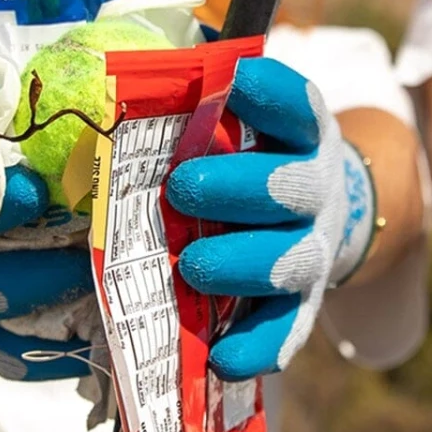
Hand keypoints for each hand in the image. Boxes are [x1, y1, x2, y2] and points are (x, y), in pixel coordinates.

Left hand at [166, 57, 374, 379]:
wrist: (314, 218)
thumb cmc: (251, 160)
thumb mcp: (238, 123)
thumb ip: (193, 105)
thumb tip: (116, 74)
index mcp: (301, 133)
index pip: (297, 105)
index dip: (271, 92)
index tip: (234, 79)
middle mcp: (315, 189)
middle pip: (291, 187)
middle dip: (240, 187)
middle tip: (183, 187)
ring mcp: (310, 249)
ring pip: (290, 261)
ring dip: (242, 263)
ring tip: (193, 267)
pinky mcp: (300, 304)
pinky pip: (285, 330)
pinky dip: (256, 347)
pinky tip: (220, 357)